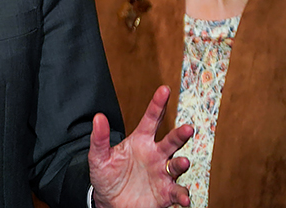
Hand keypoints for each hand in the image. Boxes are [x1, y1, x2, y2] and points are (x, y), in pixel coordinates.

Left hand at [88, 85, 193, 207]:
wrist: (109, 202)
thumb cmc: (106, 176)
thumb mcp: (98, 157)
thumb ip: (99, 138)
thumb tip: (98, 117)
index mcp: (140, 141)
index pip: (151, 119)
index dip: (157, 104)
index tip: (164, 89)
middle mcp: (155, 155)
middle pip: (171, 141)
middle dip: (180, 135)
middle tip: (187, 128)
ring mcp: (162, 173)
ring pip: (177, 165)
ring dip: (182, 164)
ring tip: (183, 162)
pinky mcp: (166, 192)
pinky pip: (178, 192)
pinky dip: (182, 195)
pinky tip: (183, 198)